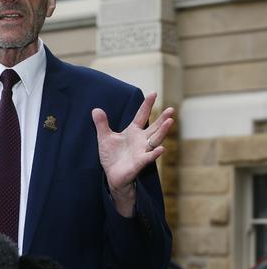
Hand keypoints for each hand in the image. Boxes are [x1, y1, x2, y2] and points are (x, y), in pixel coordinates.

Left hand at [91, 93, 173, 216]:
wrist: (112, 175)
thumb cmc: (111, 156)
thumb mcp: (104, 138)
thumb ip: (101, 124)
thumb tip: (96, 109)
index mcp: (133, 132)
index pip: (142, 115)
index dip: (147, 105)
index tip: (153, 93)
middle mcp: (141, 140)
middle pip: (154, 127)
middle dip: (163, 119)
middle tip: (172, 109)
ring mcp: (142, 151)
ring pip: (155, 140)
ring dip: (163, 132)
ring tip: (170, 122)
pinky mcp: (139, 163)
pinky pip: (148, 157)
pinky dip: (154, 153)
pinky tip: (162, 149)